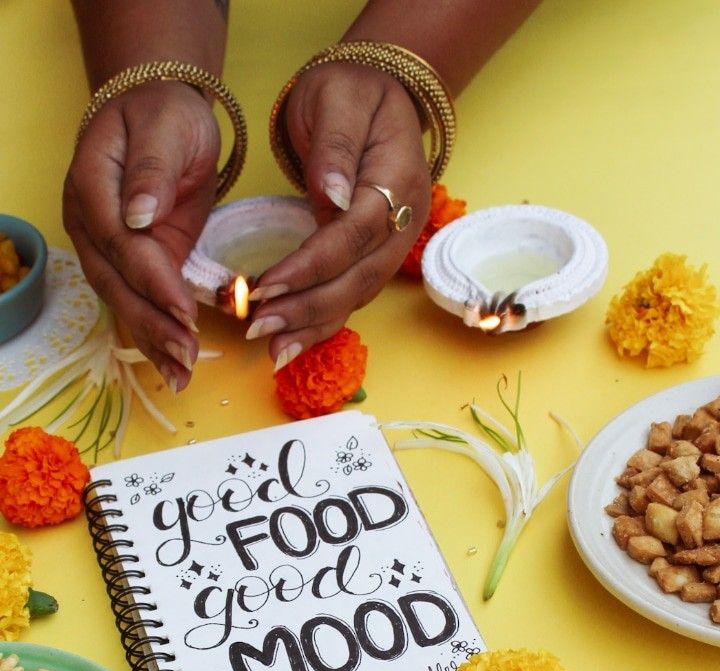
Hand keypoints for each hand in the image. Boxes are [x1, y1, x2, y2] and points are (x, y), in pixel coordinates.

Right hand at [63, 81, 219, 387]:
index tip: (184, 309)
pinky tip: (176, 368)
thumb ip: (153, 168)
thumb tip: (139, 214)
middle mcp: (88, 223)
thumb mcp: (166, 124)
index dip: (152, 280)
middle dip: (152, 323)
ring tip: (182, 375)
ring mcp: (103, 247)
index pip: (120, 242)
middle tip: (187, 356)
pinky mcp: (128, 263)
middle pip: (115, 282)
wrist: (159, 112)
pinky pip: (138, 303)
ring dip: (153, 341)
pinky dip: (157, 337)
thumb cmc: (164, 113)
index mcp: (91, 185)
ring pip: (122, 301)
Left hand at [246, 63, 431, 367]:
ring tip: (271, 348)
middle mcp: (404, 221)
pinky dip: (320, 324)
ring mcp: (394, 245)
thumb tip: (332, 195)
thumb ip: (334, 145)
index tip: (267, 285)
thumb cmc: (352, 91)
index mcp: (397, 178)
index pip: (354, 233)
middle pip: (358, 277)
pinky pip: (350, 297)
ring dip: (312, 326)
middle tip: (259, 326)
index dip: (311, 265)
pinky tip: (290, 346)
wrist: (378, 95)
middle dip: (307, 307)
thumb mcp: (337, 96)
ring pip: (356, 296)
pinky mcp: (375, 258)